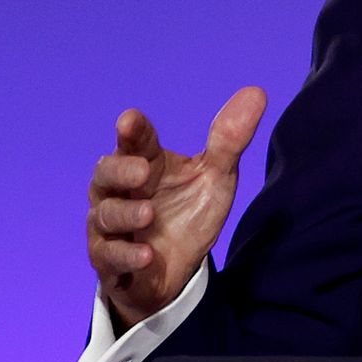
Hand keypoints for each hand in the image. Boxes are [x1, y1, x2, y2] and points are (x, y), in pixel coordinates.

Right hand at [86, 86, 266, 329]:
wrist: (177, 269)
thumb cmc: (189, 212)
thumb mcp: (216, 177)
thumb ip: (230, 140)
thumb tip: (257, 92)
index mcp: (145, 162)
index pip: (134, 140)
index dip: (131, 130)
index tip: (129, 120)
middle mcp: (119, 190)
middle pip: (106, 173)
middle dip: (120, 170)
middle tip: (143, 171)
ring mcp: (110, 226)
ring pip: (105, 215)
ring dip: (126, 214)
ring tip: (149, 214)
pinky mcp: (109, 260)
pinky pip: (109, 257)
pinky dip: (126, 255)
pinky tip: (146, 255)